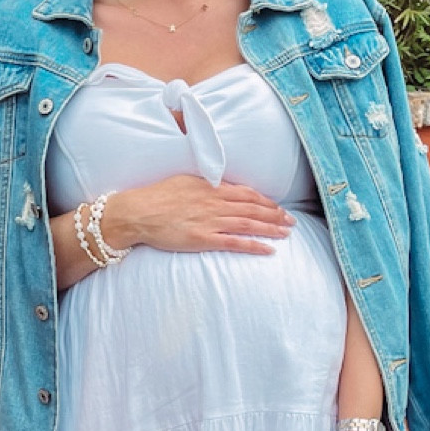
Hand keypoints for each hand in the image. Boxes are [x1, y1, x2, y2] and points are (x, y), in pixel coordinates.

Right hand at [103, 174, 294, 255]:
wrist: (138, 212)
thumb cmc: (157, 196)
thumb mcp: (184, 181)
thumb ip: (206, 185)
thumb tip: (221, 187)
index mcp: (211, 188)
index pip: (247, 194)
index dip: (266, 201)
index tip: (278, 207)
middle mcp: (215, 203)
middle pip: (253, 208)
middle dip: (275, 215)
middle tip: (291, 221)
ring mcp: (210, 221)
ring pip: (249, 224)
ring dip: (271, 229)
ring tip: (287, 233)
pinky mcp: (203, 239)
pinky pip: (235, 243)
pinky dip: (254, 245)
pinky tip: (268, 249)